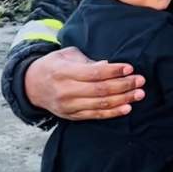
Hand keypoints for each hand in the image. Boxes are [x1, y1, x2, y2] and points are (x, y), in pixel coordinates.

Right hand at [23, 46, 145, 119]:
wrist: (32, 86)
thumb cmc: (54, 65)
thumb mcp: (66, 56)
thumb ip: (87, 61)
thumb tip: (108, 64)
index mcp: (63, 72)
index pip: (93, 73)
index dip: (113, 71)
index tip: (129, 68)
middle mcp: (65, 91)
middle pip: (100, 90)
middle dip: (123, 85)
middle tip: (140, 80)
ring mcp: (68, 106)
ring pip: (100, 104)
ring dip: (123, 99)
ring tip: (139, 93)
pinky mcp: (72, 116)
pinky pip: (95, 115)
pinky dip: (112, 112)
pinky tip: (127, 107)